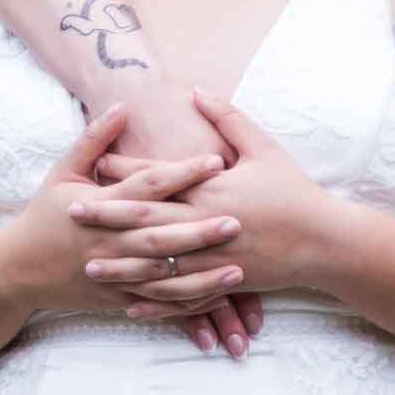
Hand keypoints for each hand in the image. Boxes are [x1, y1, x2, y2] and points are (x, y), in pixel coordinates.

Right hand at [1, 106, 243, 314]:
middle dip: (199, 230)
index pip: (147, 186)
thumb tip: (122, 104)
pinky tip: (216, 297)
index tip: (217, 160)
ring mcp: (113, 275)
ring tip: (238, 268)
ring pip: (163, 277)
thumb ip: (94, 139)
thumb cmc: (44, 214)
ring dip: (201, 275)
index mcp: (98, 205)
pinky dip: (187, 304)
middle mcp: (108, 242)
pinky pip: (158, 304)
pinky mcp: (117, 299)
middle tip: (237, 220)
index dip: (182, 173)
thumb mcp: (63, 172)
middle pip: (160, 235)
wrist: (17, 270)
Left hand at [88, 91, 337, 320]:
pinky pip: (180, 295)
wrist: (323, 241)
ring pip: (157, 266)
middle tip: (71, 214)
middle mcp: (205, 226)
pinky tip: (129, 303)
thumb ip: (227, 119)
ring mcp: (212, 259)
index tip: (93, 167)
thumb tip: (196, 91)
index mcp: (211, 190)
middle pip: (146, 221)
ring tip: (89, 265)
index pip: (158, 179)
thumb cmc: (292, 191)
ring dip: (121, 265)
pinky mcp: (221, 283)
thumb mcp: (262, 147)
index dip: (124, 173)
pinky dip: (154, 301)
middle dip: (107, 217)